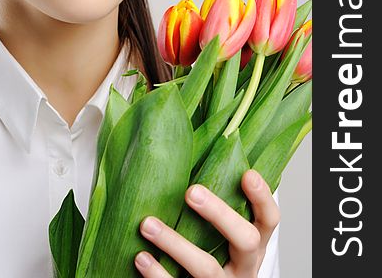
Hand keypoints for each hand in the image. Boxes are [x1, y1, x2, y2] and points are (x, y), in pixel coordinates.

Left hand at [134, 169, 279, 276]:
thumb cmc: (211, 250)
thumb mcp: (224, 231)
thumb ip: (217, 198)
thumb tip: (193, 144)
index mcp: (254, 242)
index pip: (269, 218)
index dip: (262, 197)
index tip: (247, 173)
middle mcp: (245, 266)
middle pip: (244, 240)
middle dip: (219, 214)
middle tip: (191, 192)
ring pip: (207, 269)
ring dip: (175, 244)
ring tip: (147, 224)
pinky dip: (158, 275)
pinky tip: (141, 257)